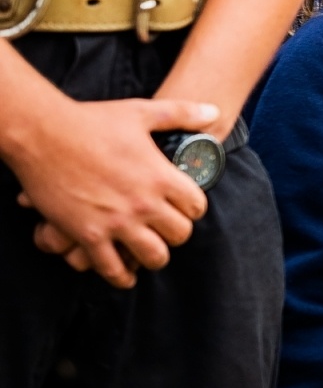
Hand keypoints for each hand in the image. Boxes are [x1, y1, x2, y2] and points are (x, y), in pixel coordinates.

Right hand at [8, 93, 214, 287]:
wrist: (43, 135)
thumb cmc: (92, 121)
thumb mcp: (142, 112)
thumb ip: (182, 113)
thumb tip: (213, 111)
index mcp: (160, 177)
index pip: (197, 207)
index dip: (193, 208)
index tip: (185, 207)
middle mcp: (143, 203)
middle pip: (180, 235)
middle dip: (177, 233)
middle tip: (167, 229)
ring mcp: (116, 222)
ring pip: (153, 256)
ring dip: (154, 256)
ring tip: (149, 251)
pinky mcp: (87, 235)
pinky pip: (112, 268)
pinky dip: (121, 276)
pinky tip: (126, 275)